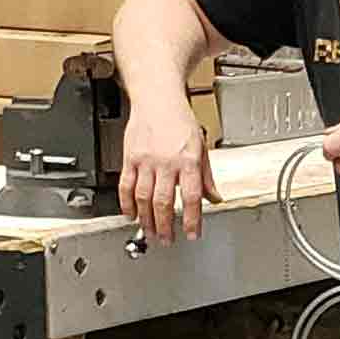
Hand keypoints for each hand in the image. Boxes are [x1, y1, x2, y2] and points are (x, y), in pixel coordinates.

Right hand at [119, 100, 213, 239]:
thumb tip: (214, 198)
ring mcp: (145, 160)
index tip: (191, 234)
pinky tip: (130, 214)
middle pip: (164, 202)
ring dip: (146, 219)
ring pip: (143, 197)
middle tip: (166, 240)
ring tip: (150, 232)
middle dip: (165, 226)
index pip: (191, 197)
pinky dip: (126, 204)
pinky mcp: (129, 157)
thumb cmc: (180, 120)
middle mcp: (166, 162)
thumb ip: (206, 176)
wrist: (157, 98)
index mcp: (188, 160)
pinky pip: (125, 185)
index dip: (192, 219)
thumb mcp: (201, 146)